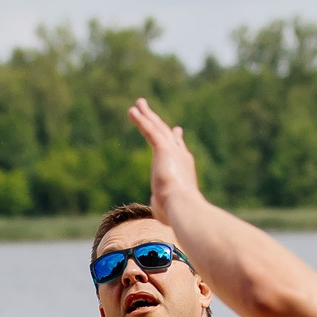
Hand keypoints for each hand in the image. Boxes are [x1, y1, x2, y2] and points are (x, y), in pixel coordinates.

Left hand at [126, 99, 201, 223]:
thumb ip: (161, 202)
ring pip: (157, 127)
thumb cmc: (176, 212)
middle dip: (157, 121)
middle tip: (148, 110)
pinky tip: (132, 111)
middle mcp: (181, 155)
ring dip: (147, 115)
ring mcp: (173, 150)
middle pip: (167, 133)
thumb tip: (158, 206)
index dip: (175, 139)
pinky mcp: (163, 148)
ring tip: (137, 104)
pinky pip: (149, 130)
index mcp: (184, 169)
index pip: (179, 150)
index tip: (175, 131)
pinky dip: (141, 120)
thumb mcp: (167, 207)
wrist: (182, 206)